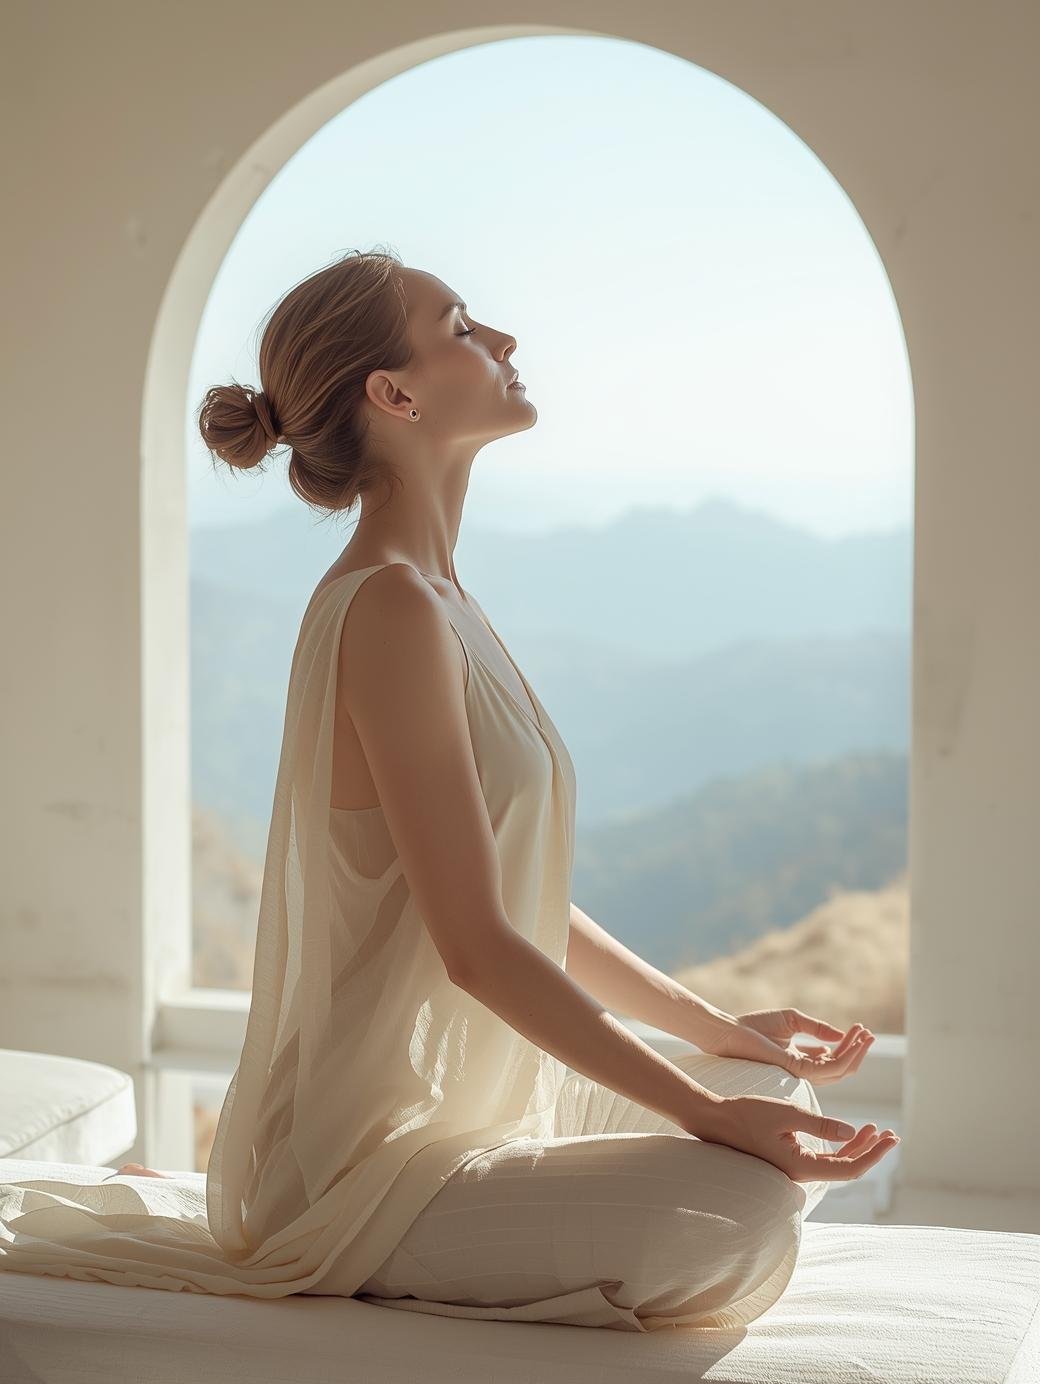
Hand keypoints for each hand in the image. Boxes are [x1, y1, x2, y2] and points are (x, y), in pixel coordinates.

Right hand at [693, 1092, 898, 1183]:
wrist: (715, 1119)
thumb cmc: (747, 1113)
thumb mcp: (786, 1113)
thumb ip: (821, 1124)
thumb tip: (851, 1132)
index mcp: (800, 1166)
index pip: (849, 1168)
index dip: (874, 1154)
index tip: (891, 1138)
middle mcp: (800, 1173)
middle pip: (846, 1168)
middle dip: (872, 1151)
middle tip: (891, 1133)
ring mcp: (795, 1168)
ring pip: (836, 1163)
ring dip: (858, 1147)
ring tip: (876, 1129)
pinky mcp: (790, 1159)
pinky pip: (823, 1158)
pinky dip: (840, 1145)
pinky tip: (850, 1131)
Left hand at [701, 1008, 874, 1086]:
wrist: (730, 1032)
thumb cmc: (754, 1025)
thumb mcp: (791, 1020)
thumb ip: (816, 1027)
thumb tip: (840, 1035)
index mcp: (801, 1060)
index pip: (832, 1059)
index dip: (849, 1045)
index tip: (861, 1029)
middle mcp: (803, 1071)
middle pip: (839, 1068)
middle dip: (857, 1052)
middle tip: (869, 1035)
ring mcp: (800, 1073)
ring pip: (839, 1071)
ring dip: (856, 1053)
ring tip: (867, 1036)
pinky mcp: (796, 1069)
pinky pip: (829, 1068)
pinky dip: (845, 1056)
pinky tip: (853, 1042)